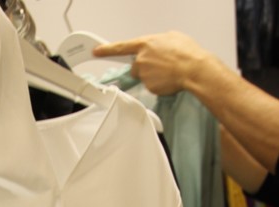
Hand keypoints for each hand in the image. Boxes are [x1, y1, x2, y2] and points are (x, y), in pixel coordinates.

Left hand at [93, 31, 208, 95]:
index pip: (121, 47)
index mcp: (145, 44)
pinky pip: (151, 85)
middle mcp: (141, 59)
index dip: (107, 49)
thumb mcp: (172, 36)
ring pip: (143, 76)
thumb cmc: (186, 52)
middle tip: (160, 66)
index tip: (97, 51)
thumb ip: (159, 41)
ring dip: (152, 75)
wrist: (193, 69)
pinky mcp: (149, 86)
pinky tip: (169, 78)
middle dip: (144, 67)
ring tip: (168, 71)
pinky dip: (158, 83)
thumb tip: (158, 46)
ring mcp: (144, 74)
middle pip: (135, 66)